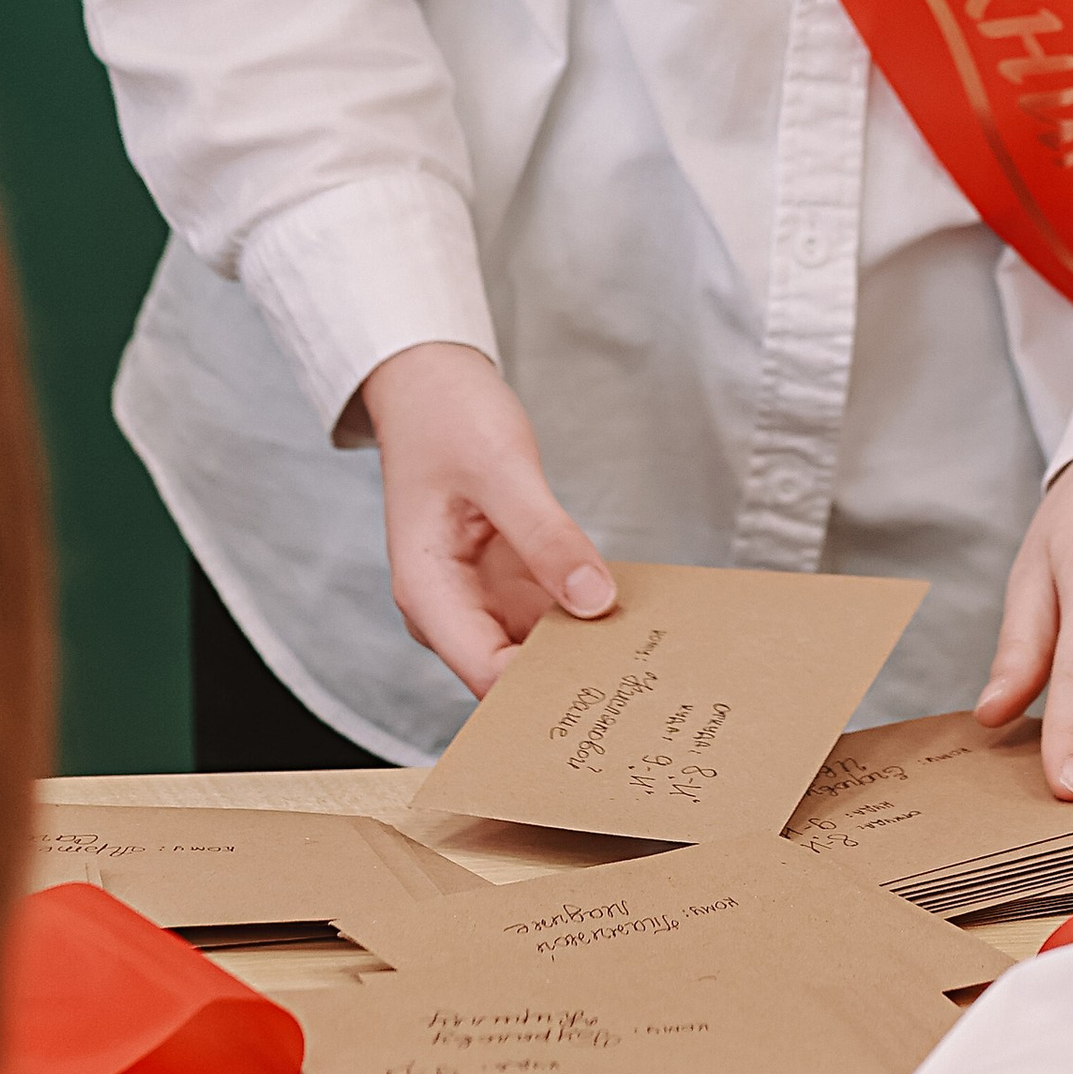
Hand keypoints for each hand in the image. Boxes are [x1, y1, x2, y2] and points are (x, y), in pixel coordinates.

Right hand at [358, 340, 614, 699]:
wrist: (427, 383)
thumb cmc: (447, 417)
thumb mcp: (501, 468)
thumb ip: (547, 536)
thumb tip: (595, 600)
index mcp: (428, 593)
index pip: (487, 673)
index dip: (544, 691)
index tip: (608, 687)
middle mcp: (450, 608)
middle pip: (514, 672)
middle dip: (571, 675)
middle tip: (642, 673)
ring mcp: (478, 594)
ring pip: (537, 645)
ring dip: (583, 646)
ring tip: (645, 650)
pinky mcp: (504, 576)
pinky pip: (549, 609)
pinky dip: (583, 609)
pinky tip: (627, 609)